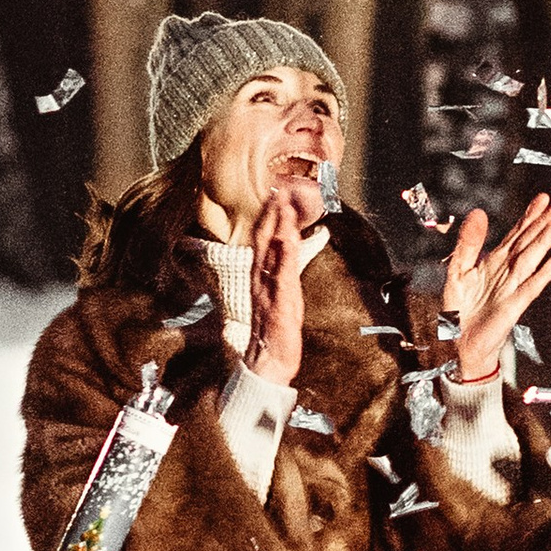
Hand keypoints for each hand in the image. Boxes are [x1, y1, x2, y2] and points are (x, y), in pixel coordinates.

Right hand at [247, 184, 311, 385]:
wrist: (268, 361)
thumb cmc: (275, 328)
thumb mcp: (281, 294)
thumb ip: (282, 272)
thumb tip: (287, 251)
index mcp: (261, 276)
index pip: (263, 240)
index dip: (269, 216)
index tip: (276, 193)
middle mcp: (260, 280)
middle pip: (263, 240)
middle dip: (271, 214)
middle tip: (278, 189)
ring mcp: (267, 291)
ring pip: (271, 254)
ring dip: (277, 228)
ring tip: (284, 206)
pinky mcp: (278, 306)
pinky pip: (281, 278)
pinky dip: (284, 258)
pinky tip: (289, 242)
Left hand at [443, 193, 550, 383]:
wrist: (460, 342)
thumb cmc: (460, 310)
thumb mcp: (457, 270)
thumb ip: (468, 243)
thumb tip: (478, 213)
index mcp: (495, 261)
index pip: (517, 233)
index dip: (530, 215)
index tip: (544, 197)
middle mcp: (508, 271)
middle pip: (530, 241)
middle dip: (546, 221)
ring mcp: (513, 288)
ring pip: (531, 259)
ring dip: (545, 241)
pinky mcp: (513, 306)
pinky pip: (529, 287)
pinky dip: (542, 274)